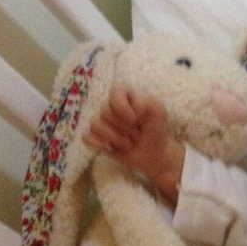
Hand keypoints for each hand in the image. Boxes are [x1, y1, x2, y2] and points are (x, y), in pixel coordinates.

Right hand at [83, 88, 184, 202]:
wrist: (153, 154)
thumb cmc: (156, 129)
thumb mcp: (160, 112)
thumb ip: (149, 103)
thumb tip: (132, 111)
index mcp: (127, 96)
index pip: (115, 92)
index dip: (123, 107)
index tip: (136, 119)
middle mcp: (113, 106)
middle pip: (105, 111)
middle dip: (123, 127)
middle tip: (136, 133)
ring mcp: (104, 122)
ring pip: (96, 125)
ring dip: (115, 138)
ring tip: (128, 143)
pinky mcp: (97, 138)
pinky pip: (86, 136)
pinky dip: (97, 144)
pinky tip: (110, 148)